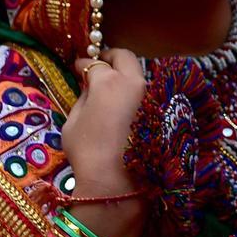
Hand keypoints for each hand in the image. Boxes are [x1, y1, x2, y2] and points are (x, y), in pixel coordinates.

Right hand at [62, 49, 145, 195]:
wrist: (118, 179)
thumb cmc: (88, 150)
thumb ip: (83, 96)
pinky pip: (148, 91)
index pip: (95, 63)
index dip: (84, 64)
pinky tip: (126, 102)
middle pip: (124, 57)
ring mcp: (152, 95)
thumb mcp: (74, 120)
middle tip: (100, 65)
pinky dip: (137, 91)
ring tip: (113, 85)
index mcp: (109, 81)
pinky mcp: (162, 110)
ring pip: (139, 73)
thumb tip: (89, 85)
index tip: (79, 68)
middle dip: (110, 57)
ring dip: (126, 74)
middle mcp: (135, 82)